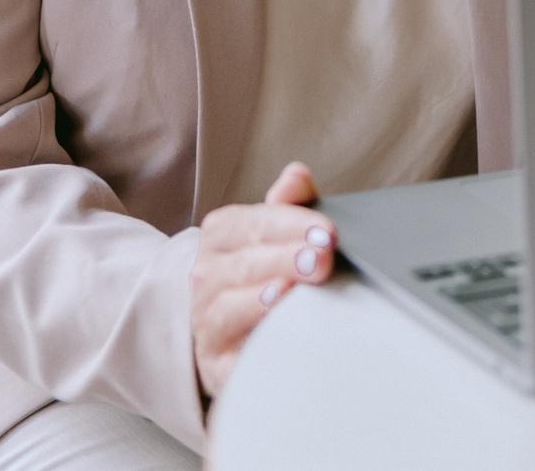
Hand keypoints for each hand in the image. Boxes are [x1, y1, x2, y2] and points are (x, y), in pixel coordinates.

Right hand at [191, 162, 335, 399]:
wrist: (234, 332)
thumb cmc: (264, 272)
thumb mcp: (277, 232)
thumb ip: (289, 203)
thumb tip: (296, 175)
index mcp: (222, 234)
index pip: (255, 222)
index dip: (292, 225)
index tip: (328, 233)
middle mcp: (206, 275)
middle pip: (245, 263)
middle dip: (286, 259)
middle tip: (322, 258)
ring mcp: (207, 318)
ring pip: (228, 304)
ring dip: (261, 296)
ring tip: (290, 288)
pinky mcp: (215, 360)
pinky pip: (226, 348)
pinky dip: (246, 335)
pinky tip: (270, 325)